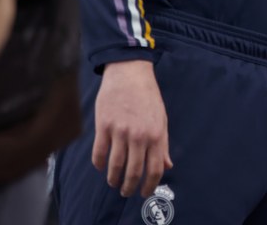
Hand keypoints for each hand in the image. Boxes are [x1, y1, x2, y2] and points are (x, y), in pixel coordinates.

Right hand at [92, 59, 172, 197]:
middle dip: (129, 187)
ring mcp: (120, 131)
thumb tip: (167, 165)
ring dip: (114, 179)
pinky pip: (99, 153)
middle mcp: (139, 136)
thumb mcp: (162, 119)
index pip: (154, 169)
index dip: (149, 186)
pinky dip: (100, 164)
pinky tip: (101, 167)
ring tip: (114, 183)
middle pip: (134, 172)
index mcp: (156, 135)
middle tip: (126, 192)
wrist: (129, 73)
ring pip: (115, 166)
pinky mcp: (104, 126)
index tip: (144, 193)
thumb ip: (163, 144)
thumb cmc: (148, 96)